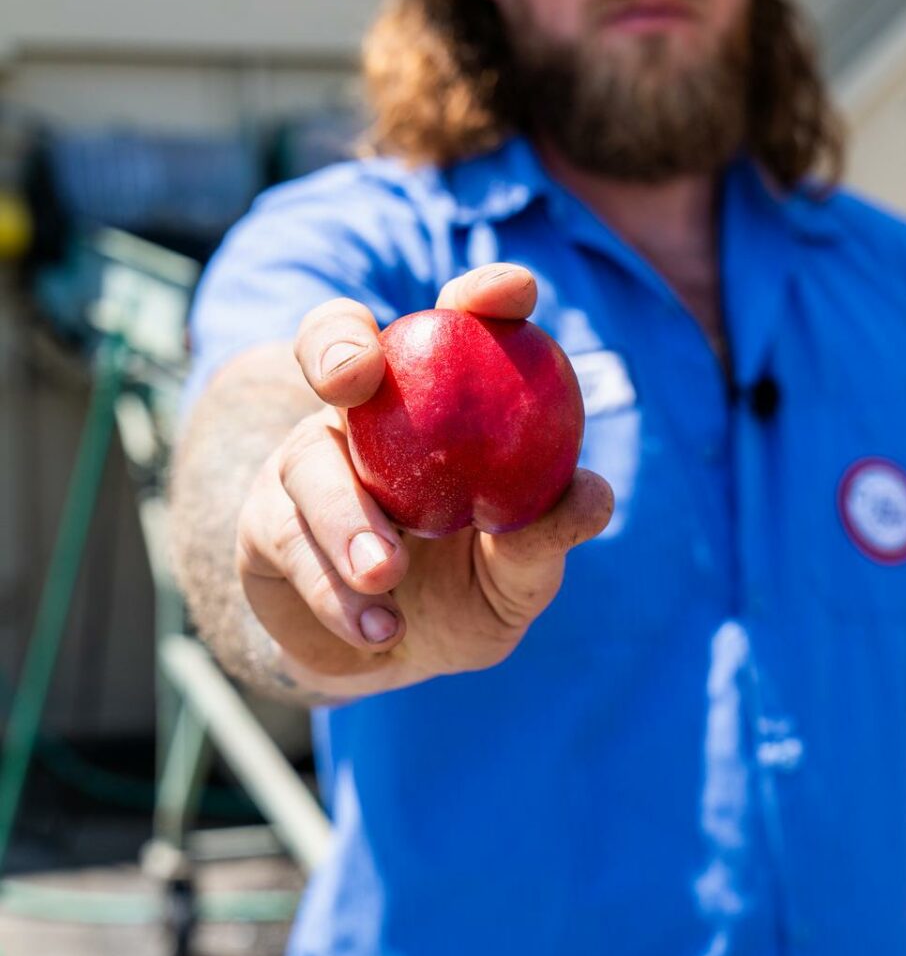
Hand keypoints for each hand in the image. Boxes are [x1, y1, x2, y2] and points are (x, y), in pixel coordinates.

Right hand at [234, 264, 613, 700]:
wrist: (389, 660)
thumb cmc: (468, 593)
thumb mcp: (517, 574)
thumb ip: (543, 535)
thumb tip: (593, 493)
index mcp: (436, 399)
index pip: (457, 323)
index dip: (480, 294)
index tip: (508, 295)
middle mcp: (363, 414)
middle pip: (330, 342)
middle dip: (337, 343)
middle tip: (356, 377)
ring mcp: (303, 462)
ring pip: (308, 464)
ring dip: (346, 518)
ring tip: (387, 573)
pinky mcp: (263, 523)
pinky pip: (289, 543)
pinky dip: (336, 591)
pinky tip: (379, 630)